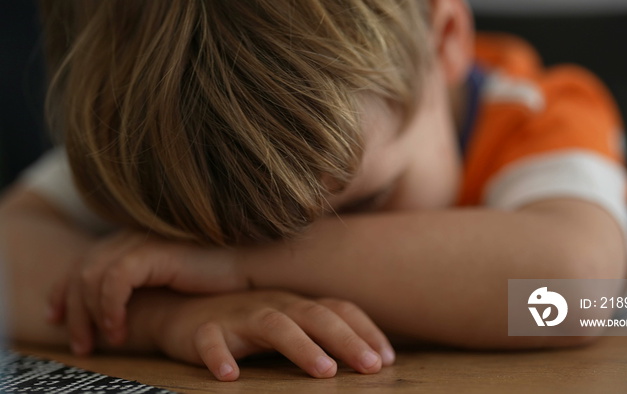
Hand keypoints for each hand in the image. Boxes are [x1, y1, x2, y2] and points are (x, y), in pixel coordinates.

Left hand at [47, 230, 246, 353]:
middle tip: (79, 345)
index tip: (58, 321)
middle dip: (71, 310)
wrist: (250, 266)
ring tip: (104, 343)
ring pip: (90, 278)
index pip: (82, 263)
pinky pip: (114, 281)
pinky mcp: (153, 252)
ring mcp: (140, 241)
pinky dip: (110, 308)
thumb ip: (142, 286)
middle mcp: (131, 236)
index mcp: (131, 240)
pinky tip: (120, 329)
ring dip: (90, 315)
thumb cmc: (217, 277)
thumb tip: (118, 310)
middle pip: (79, 270)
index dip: (63, 292)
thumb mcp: (169, 283)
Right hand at [145, 290, 394, 380]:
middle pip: (316, 316)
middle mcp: (274, 304)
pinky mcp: (205, 330)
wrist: (183, 312)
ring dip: (302, 347)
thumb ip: (321, 335)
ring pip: (275, 325)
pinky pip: (212, 342)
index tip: (388, 359)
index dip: (366, 331)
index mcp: (297, 304)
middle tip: (372, 367)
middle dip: (346, 340)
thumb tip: (370, 359)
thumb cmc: (246, 324)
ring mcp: (240, 315)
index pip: (339, 310)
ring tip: (324, 371)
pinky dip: (220, 356)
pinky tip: (230, 376)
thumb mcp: (288, 325)